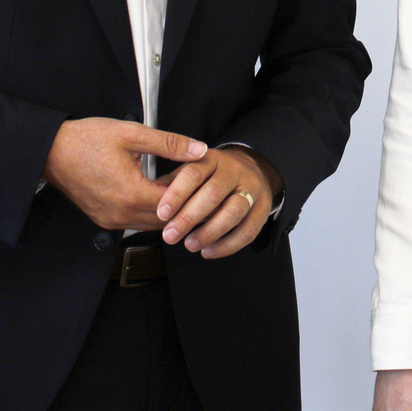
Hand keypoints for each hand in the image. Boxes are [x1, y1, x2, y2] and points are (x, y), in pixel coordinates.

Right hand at [43, 117, 207, 229]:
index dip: (193, 192)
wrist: (51, 151)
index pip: (176, 205)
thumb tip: (199, 149)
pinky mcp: (103, 220)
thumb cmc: (86, 140)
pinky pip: (135, 222)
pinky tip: (157, 194)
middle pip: (167, 220)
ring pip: (152, 224)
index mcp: (131, 195)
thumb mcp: (132, 134)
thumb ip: (169, 143)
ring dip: (167, 210)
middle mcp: (121, 215)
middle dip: (184, 204)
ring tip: (179, 189)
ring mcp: (110, 221)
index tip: (202, 178)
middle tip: (197, 186)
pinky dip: (150, 212)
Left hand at [155, 145, 281, 257]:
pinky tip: (209, 251)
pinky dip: (228, 245)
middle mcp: (234, 171)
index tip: (161, 214)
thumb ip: (171, 184)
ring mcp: (252, 188)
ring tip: (190, 245)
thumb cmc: (213, 175)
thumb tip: (147, 202)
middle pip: (214, 193)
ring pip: (234, 210)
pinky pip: (249, 230)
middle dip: (189, 217)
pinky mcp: (263, 208)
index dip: (176, 194)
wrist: (254, 169)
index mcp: (212, 159)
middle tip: (170, 236)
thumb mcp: (192, 169)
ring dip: (210, 231)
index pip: (193, 173)